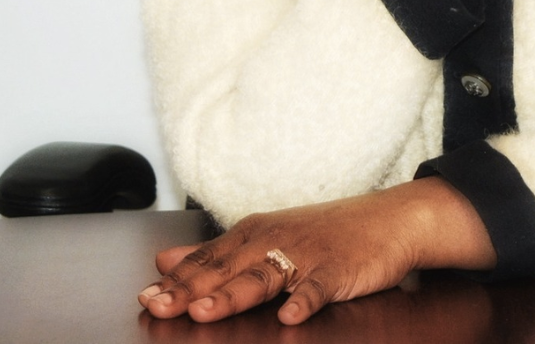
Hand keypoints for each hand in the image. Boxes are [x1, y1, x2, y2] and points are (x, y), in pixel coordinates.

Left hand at [138, 180, 495, 324]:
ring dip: (235, 293)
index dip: (176, 279)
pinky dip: (304, 300)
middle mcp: (275, 240)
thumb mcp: (266, 236)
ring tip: (208, 312)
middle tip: (160, 305)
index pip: (208, 258)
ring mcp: (307, 254)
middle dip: (191, 288)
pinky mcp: (338, 269)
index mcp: (255, 232)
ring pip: (264, 275)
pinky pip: (319, 287)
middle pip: (228, 267)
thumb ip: (216, 253)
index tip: (145, 295)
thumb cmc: (325, 233)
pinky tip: (290, 316)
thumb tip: (164, 259)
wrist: (388, 219)